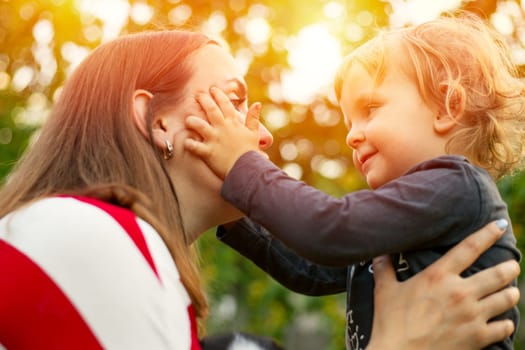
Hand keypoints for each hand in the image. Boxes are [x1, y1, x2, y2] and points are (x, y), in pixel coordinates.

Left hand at [184, 86, 262, 178]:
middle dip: (203, 100)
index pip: (224, 104)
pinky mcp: (207, 152)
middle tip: (197, 95)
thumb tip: (257, 103)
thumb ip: (253, 118)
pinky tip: (186, 141)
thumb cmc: (250, 151)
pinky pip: (194, 146)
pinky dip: (189, 143)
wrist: (247, 168)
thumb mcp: (254, 133)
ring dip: (192, 121)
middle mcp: (222, 128)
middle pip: (210, 109)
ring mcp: (214, 139)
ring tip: (188, 119)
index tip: (212, 89)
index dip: (218, 95)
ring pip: (198, 125)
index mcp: (233, 123)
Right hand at [367, 220, 519, 349]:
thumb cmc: (390, 322)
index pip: (469, 248)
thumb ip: (385, 268)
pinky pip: (504, 327)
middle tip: (512, 265)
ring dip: (511, 293)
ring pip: (506, 298)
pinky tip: (504, 321)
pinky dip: (506, 322)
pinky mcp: (478, 337)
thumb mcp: (384, 290)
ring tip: (511, 291)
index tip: (499, 225)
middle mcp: (460, 292)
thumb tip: (379, 252)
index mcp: (438, 276)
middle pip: (498, 273)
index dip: (487, 233)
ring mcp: (472, 316)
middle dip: (510, 267)